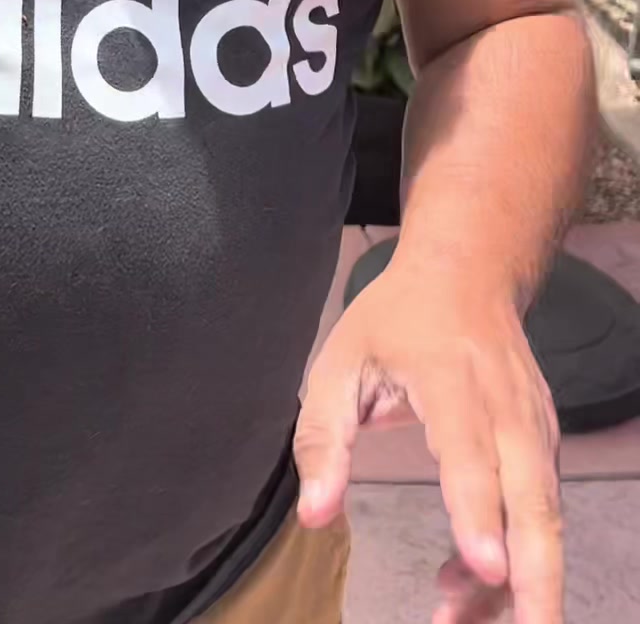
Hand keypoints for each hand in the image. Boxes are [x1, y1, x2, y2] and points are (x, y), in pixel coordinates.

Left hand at [295, 260, 561, 623]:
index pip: (471, 454)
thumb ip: (323, 439)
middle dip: (533, 581)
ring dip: (520, 583)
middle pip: (533, 502)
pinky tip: (467, 584)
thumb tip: (314, 517)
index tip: (483, 570)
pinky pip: (541, 514)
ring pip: (543, 519)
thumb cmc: (396, 320)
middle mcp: (508, 407)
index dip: (477, 514)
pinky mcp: (547, 445)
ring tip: (457, 621)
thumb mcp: (339, 362)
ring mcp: (536, 427)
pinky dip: (517, 559)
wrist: (469, 272)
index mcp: (452, 379)